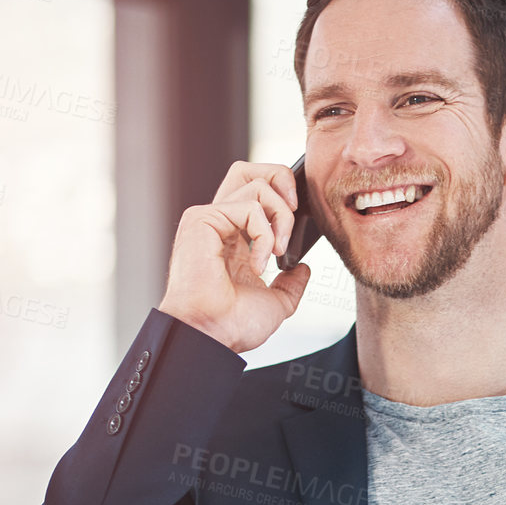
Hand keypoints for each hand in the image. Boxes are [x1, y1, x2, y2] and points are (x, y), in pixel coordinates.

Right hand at [158, 160, 311, 354]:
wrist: (212, 335)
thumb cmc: (233, 324)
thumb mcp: (276, 303)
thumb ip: (290, 284)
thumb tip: (303, 268)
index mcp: (233, 238)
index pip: (257, 193)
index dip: (282, 196)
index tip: (299, 224)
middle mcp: (219, 223)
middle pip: (250, 170)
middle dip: (282, 179)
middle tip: (295, 211)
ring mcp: (209, 218)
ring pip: (257, 184)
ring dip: (281, 218)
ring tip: (279, 253)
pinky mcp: (202, 219)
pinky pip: (249, 206)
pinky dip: (265, 234)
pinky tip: (258, 263)